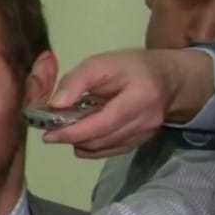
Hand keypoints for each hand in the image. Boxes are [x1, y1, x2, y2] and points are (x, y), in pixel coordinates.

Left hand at [43, 48, 214, 157]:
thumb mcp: (100, 63)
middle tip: (52, 128)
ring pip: (101, 148)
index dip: (74, 132)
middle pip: (100, 139)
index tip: (49, 134)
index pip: (103, 123)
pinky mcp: (139, 143)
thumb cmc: (130, 67)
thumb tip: (55, 105)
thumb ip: (76, 81)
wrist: (165, 78)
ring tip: (68, 126)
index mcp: (141, 97)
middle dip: (72, 137)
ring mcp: (145, 135)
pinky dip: (90, 145)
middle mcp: (146, 121)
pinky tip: (84, 132)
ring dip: (79, 141)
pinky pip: (107, 151)